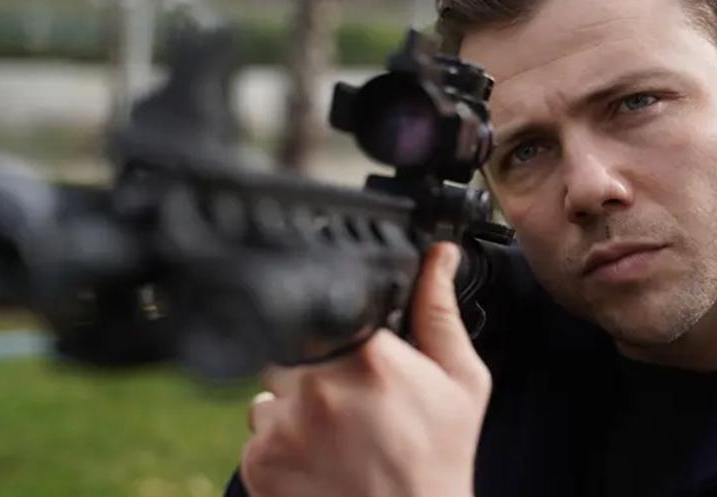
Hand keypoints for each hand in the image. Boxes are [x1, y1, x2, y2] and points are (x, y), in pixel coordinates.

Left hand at [240, 242, 491, 496]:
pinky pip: (257, 432)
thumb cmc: (437, 461)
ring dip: (294, 405)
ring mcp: (283, 423)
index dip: (335, 327)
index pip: (326, 310)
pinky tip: (316, 459)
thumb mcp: (459, 381)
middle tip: (352, 399)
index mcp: (368, 354)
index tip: (350, 348)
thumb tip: (439, 255)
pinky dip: (280, 443)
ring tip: (333, 434)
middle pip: (295, 348)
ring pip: (272, 390)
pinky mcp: (258, 461)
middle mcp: (317, 383)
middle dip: (315, 366)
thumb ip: (439, 311)